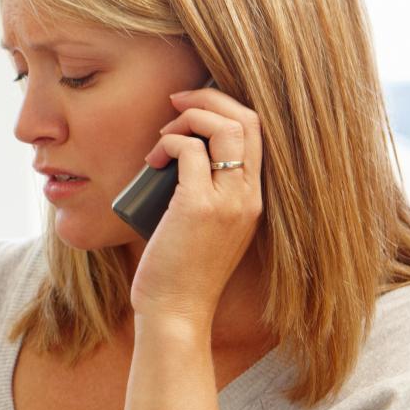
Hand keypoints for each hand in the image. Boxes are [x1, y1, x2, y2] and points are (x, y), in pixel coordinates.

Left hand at [130, 85, 263, 329]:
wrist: (176, 312)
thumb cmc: (179, 272)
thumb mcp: (202, 228)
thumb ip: (202, 196)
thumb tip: (174, 161)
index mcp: (253, 199)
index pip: (256, 133)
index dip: (226, 108)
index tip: (193, 109)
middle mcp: (248, 197)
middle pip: (248, 120)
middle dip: (210, 97)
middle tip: (176, 101)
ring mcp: (227, 201)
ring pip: (224, 127)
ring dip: (190, 116)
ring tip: (162, 134)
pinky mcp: (199, 207)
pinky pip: (190, 150)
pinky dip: (169, 141)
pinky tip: (153, 156)